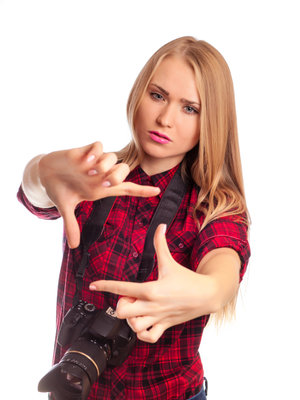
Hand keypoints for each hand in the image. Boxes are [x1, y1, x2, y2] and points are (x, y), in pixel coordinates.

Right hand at [39, 142, 159, 247]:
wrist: (44, 174)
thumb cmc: (60, 191)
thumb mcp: (66, 209)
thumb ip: (71, 225)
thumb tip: (73, 247)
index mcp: (102, 189)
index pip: (127, 188)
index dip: (142, 190)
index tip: (157, 191)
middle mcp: (101, 174)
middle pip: (124, 170)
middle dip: (117, 176)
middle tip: (103, 182)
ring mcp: (94, 162)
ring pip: (113, 157)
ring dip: (104, 165)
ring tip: (87, 171)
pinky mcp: (85, 151)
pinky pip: (99, 146)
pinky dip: (95, 153)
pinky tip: (84, 161)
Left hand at [89, 224, 214, 342]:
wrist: (207, 295)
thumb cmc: (187, 279)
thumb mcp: (170, 262)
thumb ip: (161, 244)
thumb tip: (160, 226)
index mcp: (151, 289)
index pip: (122, 288)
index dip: (105, 285)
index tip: (94, 284)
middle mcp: (152, 306)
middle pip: (123, 312)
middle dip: (121, 305)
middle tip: (130, 299)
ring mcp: (158, 318)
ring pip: (134, 327)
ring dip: (131, 320)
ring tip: (137, 312)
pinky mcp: (165, 326)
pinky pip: (148, 337)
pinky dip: (142, 334)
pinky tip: (143, 324)